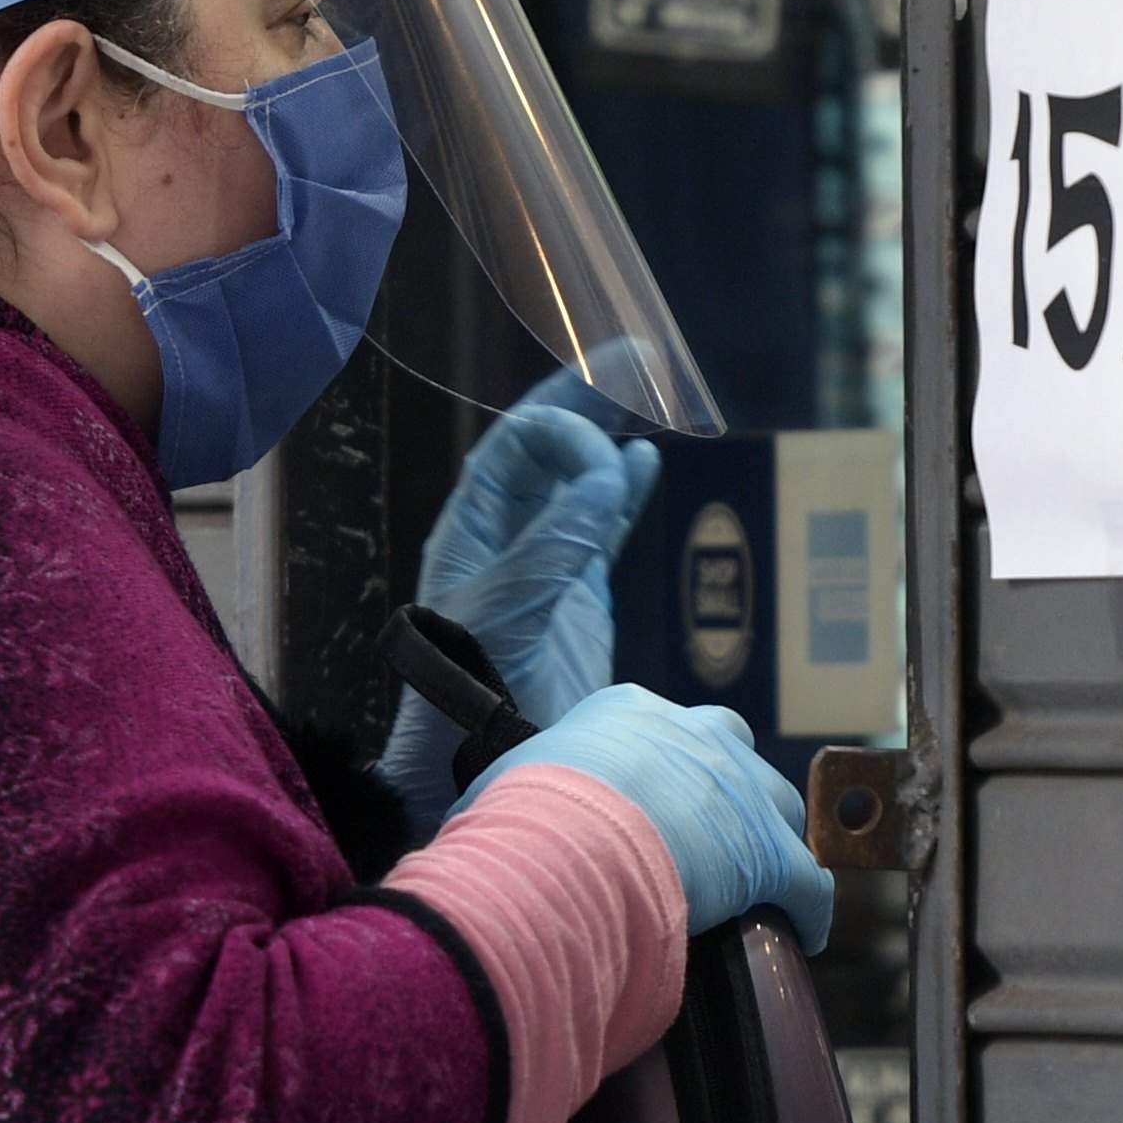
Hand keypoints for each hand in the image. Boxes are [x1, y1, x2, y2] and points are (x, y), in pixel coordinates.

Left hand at [373, 391, 660, 832]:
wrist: (478, 765)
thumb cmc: (471, 689)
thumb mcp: (512, 603)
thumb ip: (560, 535)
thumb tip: (612, 471)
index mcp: (472, 531)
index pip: (514, 449)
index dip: (557, 425)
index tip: (601, 435)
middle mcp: (505, 540)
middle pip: (547, 451)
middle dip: (586, 403)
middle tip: (638, 357)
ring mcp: (544, 566)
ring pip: (578, 484)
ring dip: (609, 438)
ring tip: (650, 390)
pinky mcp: (577, 599)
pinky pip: (601, 529)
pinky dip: (625, 494)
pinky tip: (647, 461)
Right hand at [473, 684, 831, 952]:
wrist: (568, 845)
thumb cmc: (523, 816)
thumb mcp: (503, 785)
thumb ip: (514, 793)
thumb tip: (483, 821)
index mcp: (629, 712)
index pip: (659, 732)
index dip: (656, 772)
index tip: (644, 805)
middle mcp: (695, 735)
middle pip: (729, 755)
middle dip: (724, 791)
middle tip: (701, 836)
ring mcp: (741, 791)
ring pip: (776, 810)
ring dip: (766, 843)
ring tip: (751, 886)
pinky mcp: (771, 853)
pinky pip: (806, 881)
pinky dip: (804, 908)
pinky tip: (798, 933)